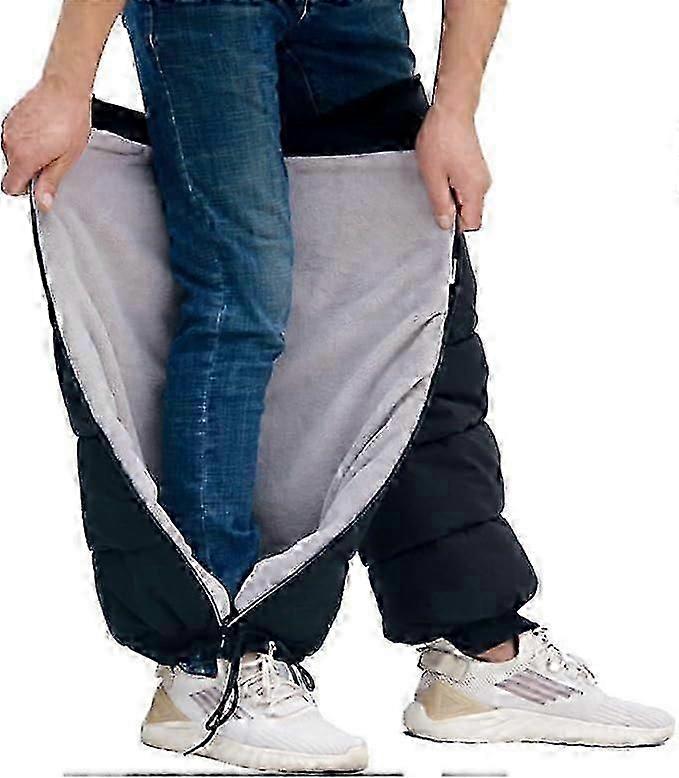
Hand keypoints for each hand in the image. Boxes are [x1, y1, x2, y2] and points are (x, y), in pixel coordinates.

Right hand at [2, 76, 90, 210]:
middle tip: (52, 160)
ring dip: (29, 154)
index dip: (25, 190)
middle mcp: (10, 143)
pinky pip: (14, 138)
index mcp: (23, 157)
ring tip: (50, 143)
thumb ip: (50, 182)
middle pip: (13, 170)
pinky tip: (44, 132)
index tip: (38, 185)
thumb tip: (43, 202)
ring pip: (13, 153)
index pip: (10, 187)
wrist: (65, 89)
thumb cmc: (70, 120)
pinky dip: (26, 140)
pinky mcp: (10, 118)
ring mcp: (8, 129)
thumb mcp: (67, 159)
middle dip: (30, 170)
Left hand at [416, 104, 491, 231]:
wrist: (452, 110)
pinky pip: (465, 187)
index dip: (455, 225)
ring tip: (439, 176)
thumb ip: (440, 205)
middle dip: (451, 209)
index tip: (442, 215)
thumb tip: (445, 223)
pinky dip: (453, 184)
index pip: (472, 224)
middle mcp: (483, 185)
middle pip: (469, 213)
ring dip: (451, 195)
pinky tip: (443, 170)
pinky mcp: (475, 168)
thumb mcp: (433, 178)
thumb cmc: (442, 137)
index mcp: (475, 190)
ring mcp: (481, 176)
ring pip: (466, 200)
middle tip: (436, 191)